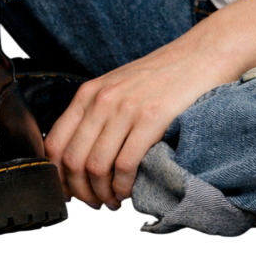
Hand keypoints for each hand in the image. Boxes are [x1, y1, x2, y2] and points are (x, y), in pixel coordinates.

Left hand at [43, 0, 255, 207]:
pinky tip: (130, 190)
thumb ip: (97, 113)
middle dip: (80, 192)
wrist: (201, 54)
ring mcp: (126, 108)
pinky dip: (124, 187)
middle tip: (95, 202)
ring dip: (102, 194)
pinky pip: (125, 164)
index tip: (70, 191)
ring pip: (96, 166)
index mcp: (90, 92)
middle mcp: (103, 99)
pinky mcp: (151, 118)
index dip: (57, 176)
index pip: (54, 143)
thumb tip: (79, 155)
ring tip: (114, 199)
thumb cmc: (163, 75)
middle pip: (72, 161)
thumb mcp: (118, 86)